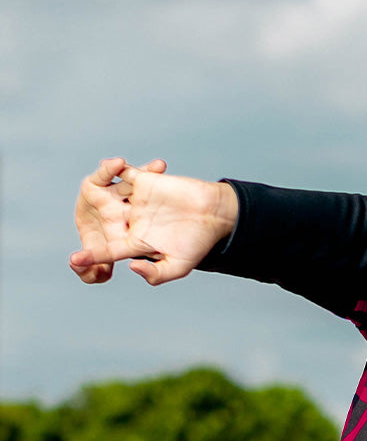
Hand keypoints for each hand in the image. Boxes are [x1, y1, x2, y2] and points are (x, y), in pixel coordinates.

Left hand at [70, 158, 237, 285]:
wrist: (215, 214)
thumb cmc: (198, 243)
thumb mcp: (178, 267)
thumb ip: (155, 273)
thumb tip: (131, 266)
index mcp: (137, 243)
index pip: (110, 250)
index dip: (93, 256)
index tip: (76, 259)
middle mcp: (133, 222)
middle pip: (104, 223)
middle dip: (91, 224)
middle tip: (77, 218)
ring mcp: (137, 201)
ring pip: (110, 197)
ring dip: (97, 194)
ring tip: (84, 192)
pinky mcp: (146, 182)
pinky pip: (125, 173)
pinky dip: (114, 168)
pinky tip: (107, 166)